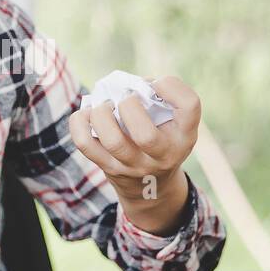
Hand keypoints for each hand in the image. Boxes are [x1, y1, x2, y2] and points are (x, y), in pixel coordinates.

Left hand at [69, 76, 201, 235]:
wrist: (150, 187)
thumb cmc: (161, 138)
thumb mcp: (174, 123)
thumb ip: (157, 99)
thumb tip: (123, 83)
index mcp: (184, 136)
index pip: (190, 106)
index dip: (171, 86)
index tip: (157, 83)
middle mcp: (162, 155)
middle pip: (145, 135)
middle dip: (129, 106)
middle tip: (126, 98)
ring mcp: (134, 166)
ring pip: (113, 141)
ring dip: (102, 114)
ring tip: (104, 106)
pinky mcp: (109, 168)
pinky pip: (86, 144)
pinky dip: (80, 122)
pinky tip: (87, 114)